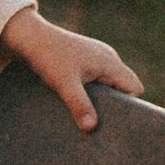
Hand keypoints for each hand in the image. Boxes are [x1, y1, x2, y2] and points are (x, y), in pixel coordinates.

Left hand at [0, 5, 143, 130]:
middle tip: (100, 119)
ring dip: (102, 96)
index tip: (113, 119)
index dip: (129, 105)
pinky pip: (98, 76)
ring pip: (110, 81)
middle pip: (125, 86)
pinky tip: (78, 97)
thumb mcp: (64, 84)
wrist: (29, 36)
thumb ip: (79, 105)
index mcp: (110, 62)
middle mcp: (108, 57)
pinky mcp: (86, 57)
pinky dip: (93, 87)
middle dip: (116, 103)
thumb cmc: (48, 57)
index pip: (135, 88)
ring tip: (87, 110)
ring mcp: (97, 56)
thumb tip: (91, 128)